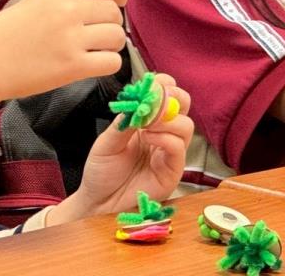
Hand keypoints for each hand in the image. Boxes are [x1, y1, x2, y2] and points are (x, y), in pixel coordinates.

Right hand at [0, 0, 127, 101]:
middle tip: (96, 34)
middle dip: (111, 24)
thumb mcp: (37, 0)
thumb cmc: (6, 34)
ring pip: (117, 37)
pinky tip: (93, 64)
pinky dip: (108, 64)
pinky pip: (112, 62)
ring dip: (111, 45)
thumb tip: (103, 2)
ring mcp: (71, 39)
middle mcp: (68, 10)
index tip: (118, 2)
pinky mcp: (73, 67)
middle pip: (114, 12)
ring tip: (95, 50)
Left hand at [49, 74, 194, 224]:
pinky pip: (179, 148)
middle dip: (173, 97)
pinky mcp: (172, 171)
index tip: (153, 83)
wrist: (98, 202)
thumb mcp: (107, 141)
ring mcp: (169, 152)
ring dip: (167, 119)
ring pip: (186, 125)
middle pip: (184, 106)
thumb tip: (140, 101)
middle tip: (155, 100)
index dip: (164, 85)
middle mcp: (162, 134)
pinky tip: (149, 138)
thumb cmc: (102, 171)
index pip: (167, 95)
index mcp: (147, 121)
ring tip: (146, 124)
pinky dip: (166, 138)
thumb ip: (125, 121)